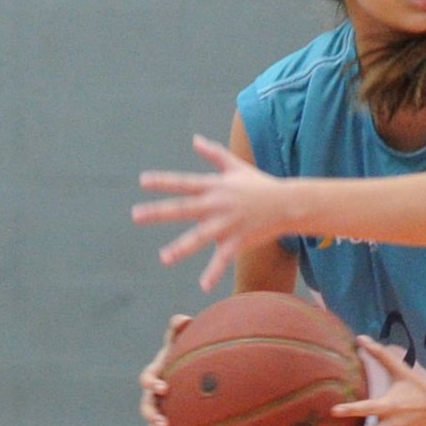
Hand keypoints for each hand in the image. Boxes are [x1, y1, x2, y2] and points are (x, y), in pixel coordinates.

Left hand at [134, 135, 286, 291]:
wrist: (289, 203)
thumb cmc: (261, 185)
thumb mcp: (237, 167)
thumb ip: (214, 154)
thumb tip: (195, 139)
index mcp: (215, 187)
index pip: (185, 183)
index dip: (164, 182)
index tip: (143, 181)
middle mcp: (218, 205)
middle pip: (184, 208)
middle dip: (159, 212)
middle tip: (136, 215)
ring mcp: (228, 224)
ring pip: (201, 237)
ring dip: (182, 247)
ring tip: (164, 258)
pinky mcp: (239, 240)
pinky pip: (224, 259)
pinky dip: (214, 272)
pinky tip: (204, 286)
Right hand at [138, 314, 192, 425]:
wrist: (193, 370)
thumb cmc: (186, 353)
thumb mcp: (182, 341)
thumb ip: (179, 329)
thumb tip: (184, 318)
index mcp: (156, 374)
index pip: (148, 379)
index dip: (152, 383)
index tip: (162, 387)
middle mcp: (155, 395)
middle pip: (148, 409)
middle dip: (153, 418)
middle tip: (165, 425)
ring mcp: (161, 412)